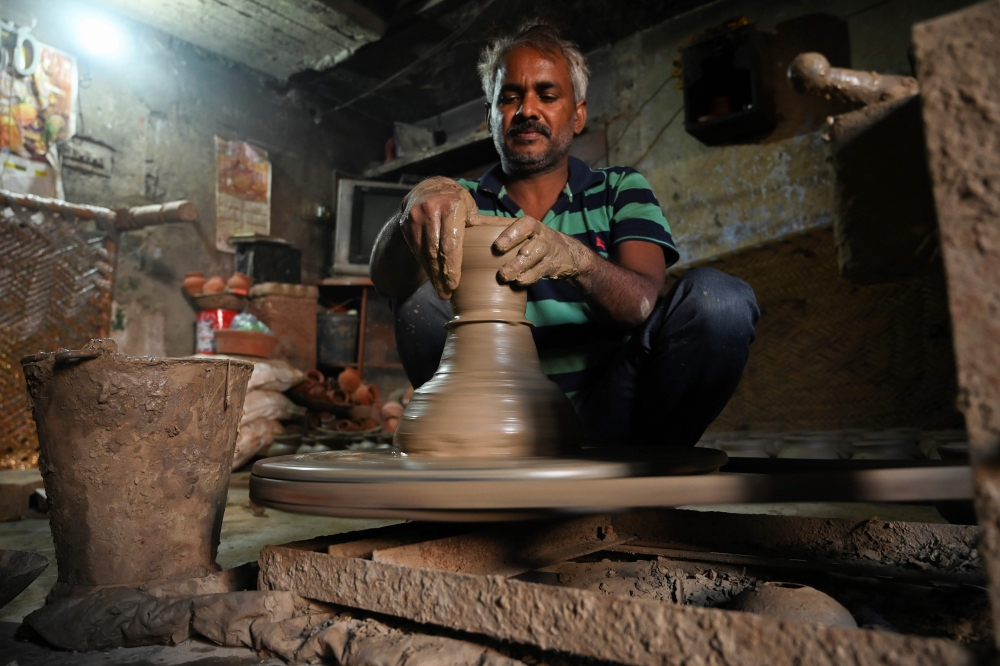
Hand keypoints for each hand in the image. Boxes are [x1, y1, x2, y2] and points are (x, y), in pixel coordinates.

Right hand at [398, 177, 478, 298]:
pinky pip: (416, 251)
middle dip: (441, 276)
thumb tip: (512, 232)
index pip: (451, 243)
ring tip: (440, 291)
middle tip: (447, 295)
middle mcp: (430, 210)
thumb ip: (486, 224)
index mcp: (451, 206)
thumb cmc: (456, 201)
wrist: (427, 188)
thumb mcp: (471, 208)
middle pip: (436, 251)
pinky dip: (424, 266)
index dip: (452, 266)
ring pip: (424, 253)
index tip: (454, 285)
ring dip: (432, 275)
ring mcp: (415, 218)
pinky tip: (432, 278)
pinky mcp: (405, 225)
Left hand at [494, 216, 595, 285]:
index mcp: (529, 224)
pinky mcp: (549, 267)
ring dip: (520, 269)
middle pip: (532, 246)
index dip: (512, 235)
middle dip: (517, 258)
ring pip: (536, 260)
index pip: (523, 225)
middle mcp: (540, 236)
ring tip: (506, 277)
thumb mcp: (513, 227)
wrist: (561, 251)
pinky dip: (529, 278)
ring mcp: (546, 252)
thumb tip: (465, 220)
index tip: (498, 246)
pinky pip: (540, 273)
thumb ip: (490, 224)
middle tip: (501, 269)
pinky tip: (518, 282)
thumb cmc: (528, 238)